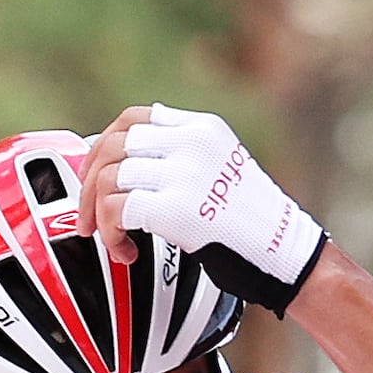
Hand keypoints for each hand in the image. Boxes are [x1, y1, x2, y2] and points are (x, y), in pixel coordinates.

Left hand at [90, 105, 326, 313]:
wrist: (286, 254)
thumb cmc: (253, 225)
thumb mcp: (221, 169)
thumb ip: (181, 158)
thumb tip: (125, 166)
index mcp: (202, 128)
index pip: (135, 118)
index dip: (104, 144)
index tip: (93, 172)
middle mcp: (191, 142)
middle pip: (113, 145)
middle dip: (87, 182)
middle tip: (87, 214)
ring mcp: (183, 173)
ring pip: (108, 178)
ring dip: (97, 214)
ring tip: (111, 239)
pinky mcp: (175, 209)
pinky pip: (116, 211)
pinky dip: (110, 235)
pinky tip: (126, 251)